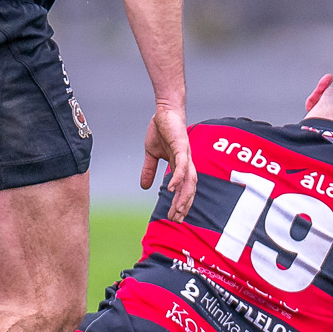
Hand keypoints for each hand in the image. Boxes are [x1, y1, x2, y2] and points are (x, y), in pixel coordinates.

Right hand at [143, 101, 197, 218]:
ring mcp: (185, 155)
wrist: (165, 110)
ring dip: (184, 196)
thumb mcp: (151, 153)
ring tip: (177, 210)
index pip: (183, 188)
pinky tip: (172, 189)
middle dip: (183, 205)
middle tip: (177, 220)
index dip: (180, 203)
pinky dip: (178, 178)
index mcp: (180, 165)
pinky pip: (182, 165)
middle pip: (189, 188)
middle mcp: (186, 162)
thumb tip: (143, 187)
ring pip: (188, 180)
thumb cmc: (162, 129)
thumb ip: (149, 170)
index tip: (174, 217)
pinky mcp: (181, 146)